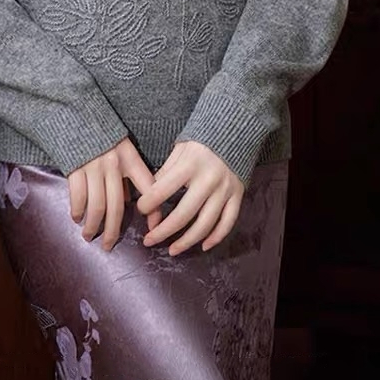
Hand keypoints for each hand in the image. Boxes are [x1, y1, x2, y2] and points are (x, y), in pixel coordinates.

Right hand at [68, 137, 162, 250]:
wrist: (77, 114)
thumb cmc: (102, 134)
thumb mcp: (123, 148)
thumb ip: (128, 173)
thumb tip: (129, 203)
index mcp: (130, 158)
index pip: (148, 187)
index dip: (154, 211)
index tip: (155, 229)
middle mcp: (113, 165)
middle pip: (117, 207)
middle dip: (112, 230)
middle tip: (108, 246)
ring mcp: (93, 167)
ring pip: (97, 207)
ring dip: (93, 226)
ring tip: (89, 236)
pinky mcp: (75, 168)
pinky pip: (78, 196)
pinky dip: (77, 210)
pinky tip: (76, 217)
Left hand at [136, 141, 243, 255]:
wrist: (235, 129)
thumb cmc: (202, 140)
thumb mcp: (180, 149)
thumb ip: (166, 172)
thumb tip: (150, 196)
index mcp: (190, 164)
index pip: (163, 190)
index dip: (148, 203)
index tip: (141, 209)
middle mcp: (209, 179)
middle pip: (183, 214)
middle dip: (163, 232)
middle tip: (148, 241)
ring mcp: (225, 189)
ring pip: (205, 225)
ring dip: (187, 241)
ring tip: (172, 250)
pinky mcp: (238, 195)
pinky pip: (227, 223)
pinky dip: (216, 238)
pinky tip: (202, 246)